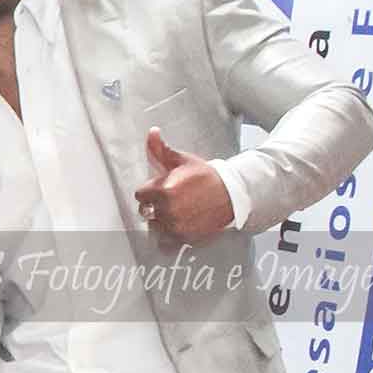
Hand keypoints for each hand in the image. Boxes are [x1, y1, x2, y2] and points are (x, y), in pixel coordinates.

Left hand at [135, 127, 235, 241]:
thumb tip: (152, 132)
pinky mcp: (184, 237)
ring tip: (178, 209)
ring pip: (155, 225)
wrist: (232, 194)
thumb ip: (161, 149)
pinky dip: (170, 233)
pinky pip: (166, 239)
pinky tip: (181, 221)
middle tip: (171, 198)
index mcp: (164, 190)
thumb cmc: (207, 176)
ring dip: (162, 219)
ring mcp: (176, 225)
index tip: (160, 188)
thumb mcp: (183, 160)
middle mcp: (168, 210)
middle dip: (154, 204)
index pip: (140, 195)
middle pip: (146, 210)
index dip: (149, 190)